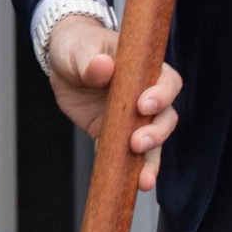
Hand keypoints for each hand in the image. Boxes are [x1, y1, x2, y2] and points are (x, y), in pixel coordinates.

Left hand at [47, 15, 181, 190]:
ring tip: (143, 180)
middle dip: (157, 133)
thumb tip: (104, 66)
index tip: (144, 105)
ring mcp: (132, 119)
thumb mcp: (79, 49)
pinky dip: (127, 171)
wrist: (63, 63)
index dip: (162, 95)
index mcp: (144, 69)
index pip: (168, 81)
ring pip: (152, 143)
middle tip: (138, 143)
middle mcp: (145, 96)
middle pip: (165, 118)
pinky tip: (126, 184)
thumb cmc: (78, 47)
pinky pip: (126, 157)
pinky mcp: (115, 135)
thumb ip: (91, 61)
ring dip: (150, 162)